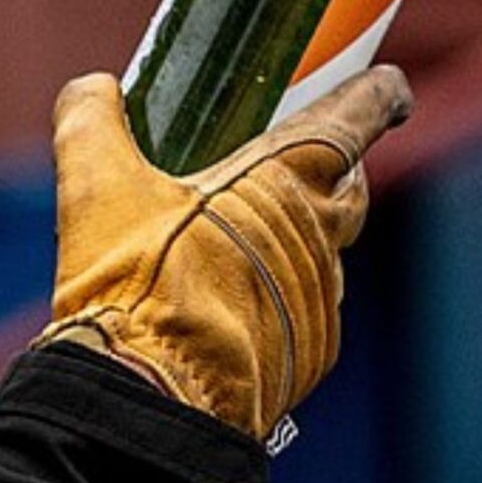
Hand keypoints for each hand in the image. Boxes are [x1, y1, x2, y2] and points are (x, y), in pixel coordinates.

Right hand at [33, 67, 412, 440]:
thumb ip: (93, 120)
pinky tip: (226, 307)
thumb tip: (92, 91)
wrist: (152, 397)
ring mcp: (318, 301)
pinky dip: (275, 300)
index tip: (389, 85)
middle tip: (300, 163)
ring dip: (293, 242)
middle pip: (349, 189)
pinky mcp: (308, 355)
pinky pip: (302, 313)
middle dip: (338, 169)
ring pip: (322, 256)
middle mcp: (319, 237)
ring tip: (235, 242)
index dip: (378, 94)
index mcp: (287, 178)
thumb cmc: (137, 283)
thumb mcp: (97, 183)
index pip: (357, 116)